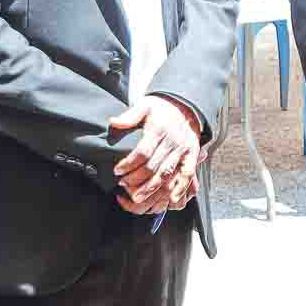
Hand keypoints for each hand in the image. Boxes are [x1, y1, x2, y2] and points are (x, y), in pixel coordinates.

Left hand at [112, 96, 200, 210]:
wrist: (185, 107)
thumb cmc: (161, 109)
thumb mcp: (144, 106)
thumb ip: (129, 116)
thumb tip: (113, 122)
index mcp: (159, 128)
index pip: (143, 151)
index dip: (129, 163)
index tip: (117, 171)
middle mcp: (173, 140)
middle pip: (154, 165)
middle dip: (136, 179)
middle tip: (123, 185)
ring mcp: (183, 149)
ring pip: (167, 173)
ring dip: (152, 187)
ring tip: (137, 197)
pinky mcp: (192, 155)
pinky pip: (187, 174)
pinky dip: (180, 188)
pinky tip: (171, 199)